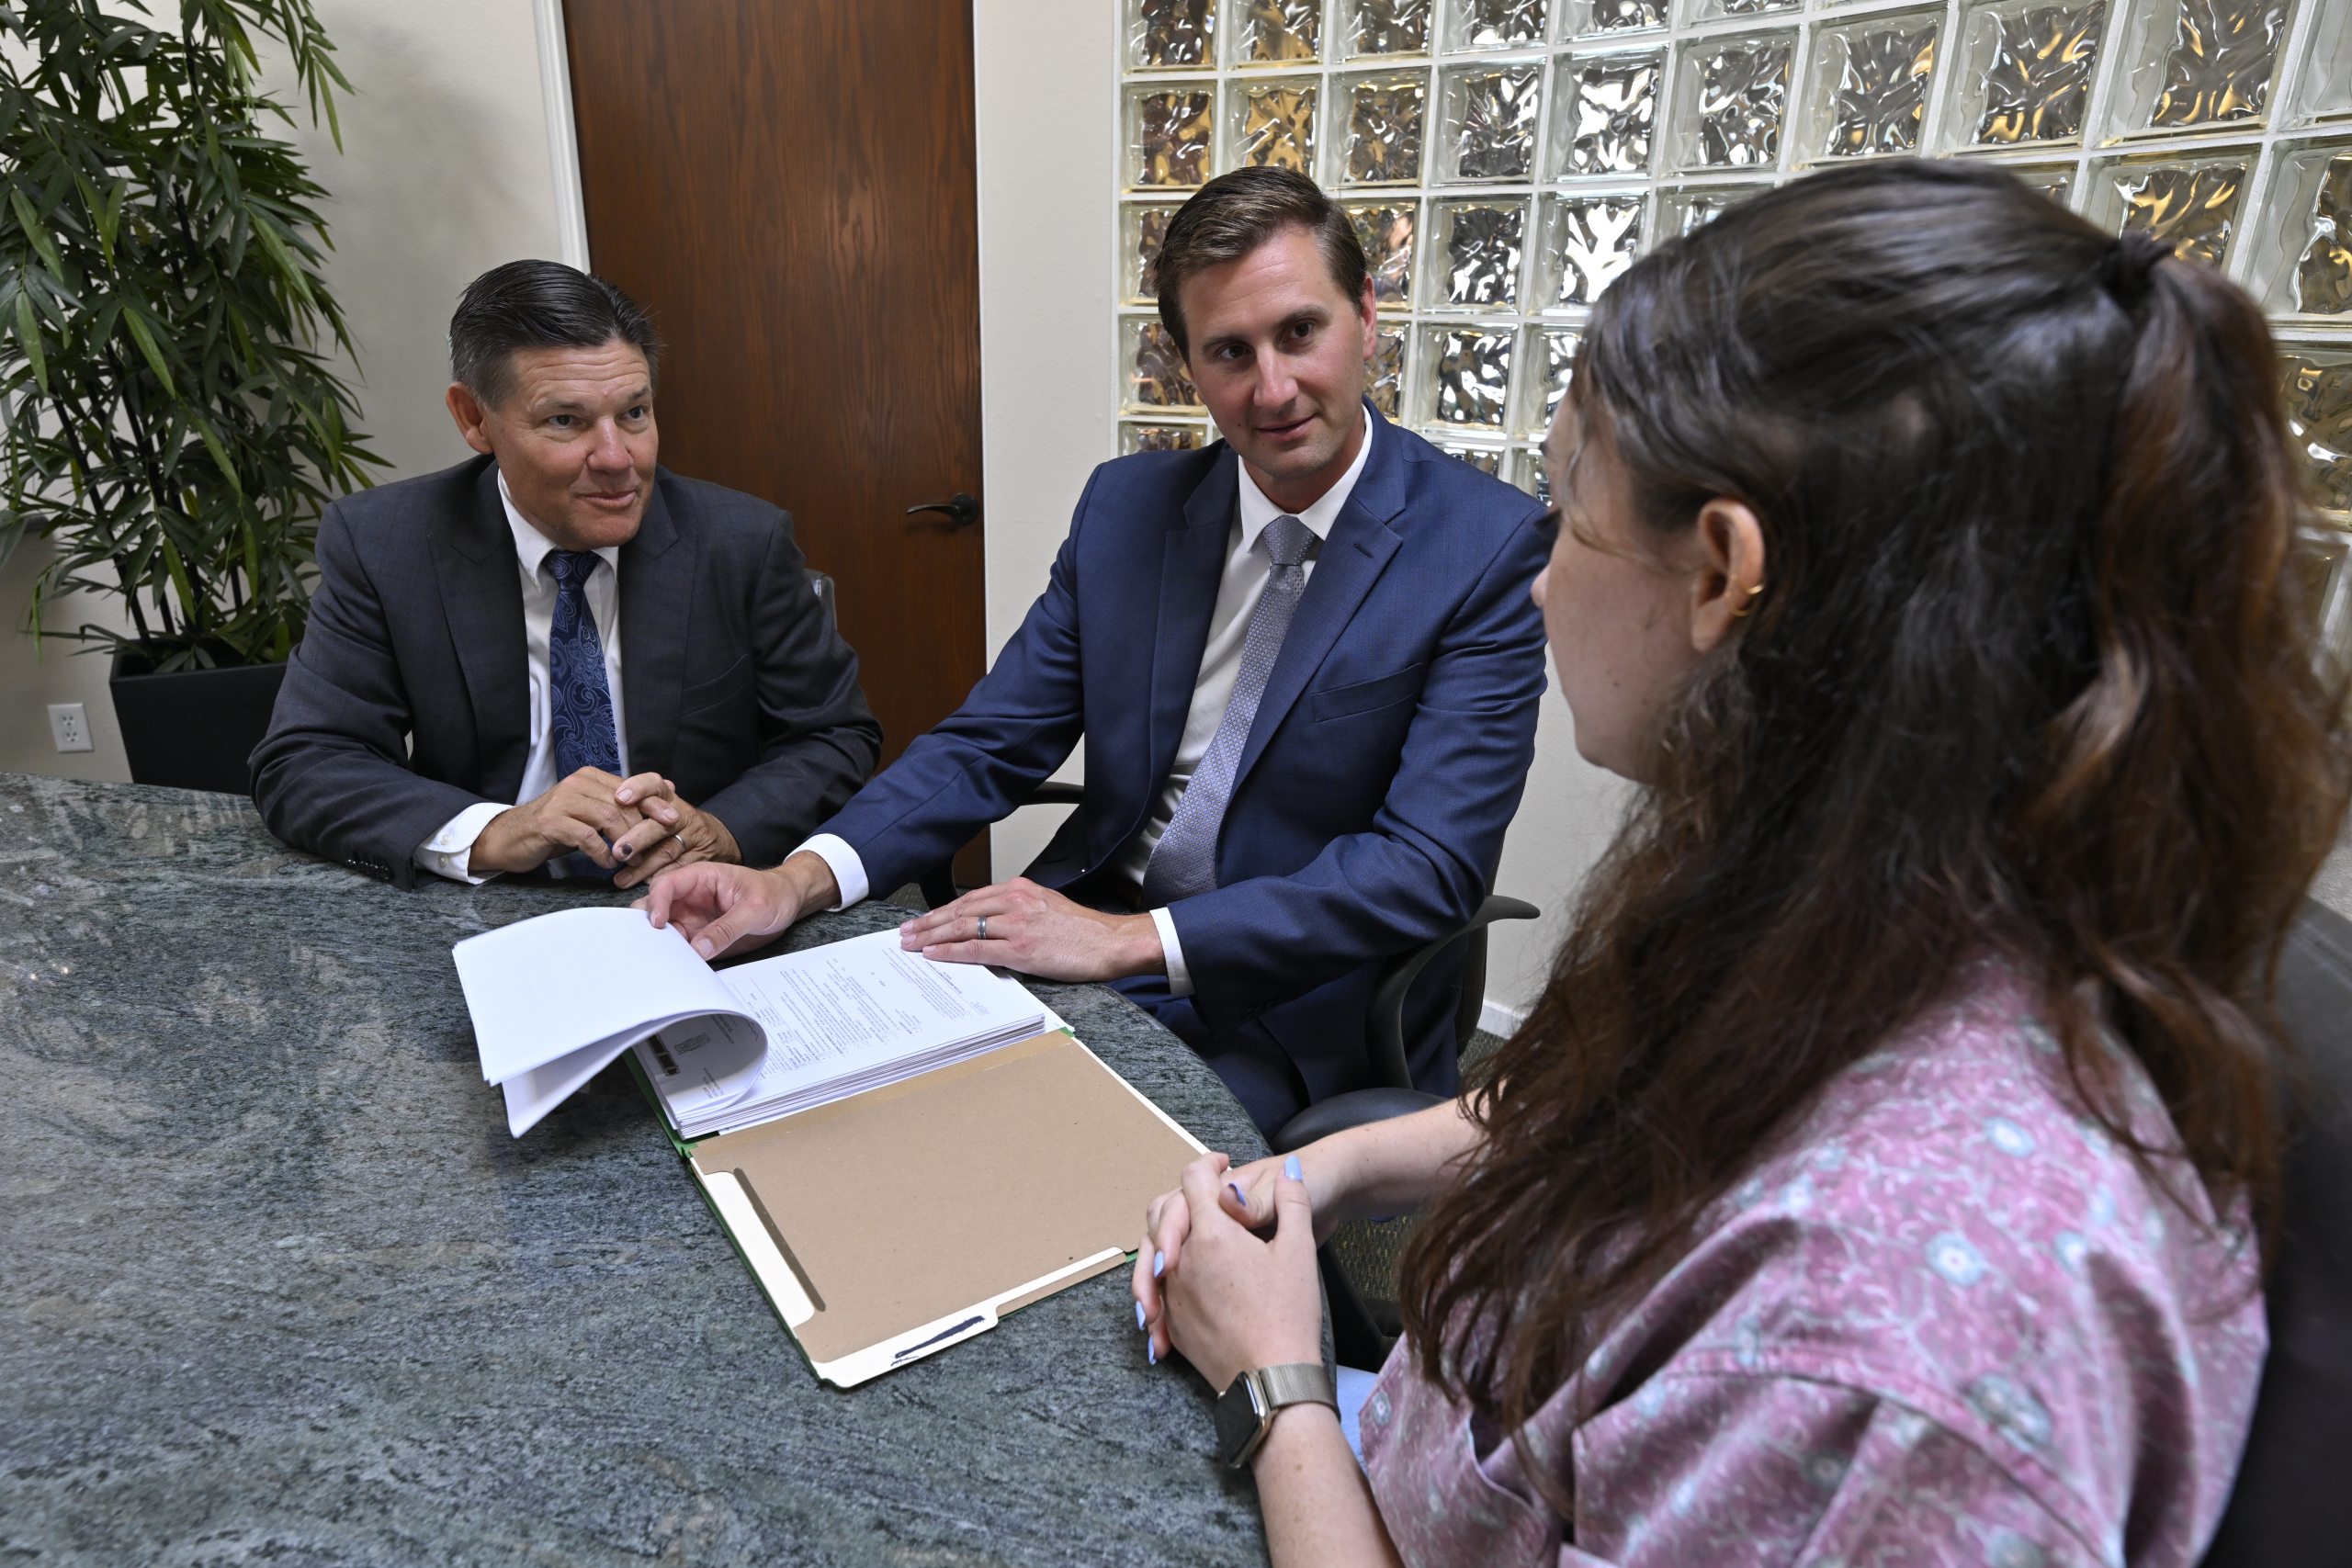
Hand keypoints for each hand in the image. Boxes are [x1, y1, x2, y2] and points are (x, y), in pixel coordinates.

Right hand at [469, 767, 659, 874]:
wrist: (510, 838)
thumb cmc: (555, 827)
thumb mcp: (590, 812)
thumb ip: (620, 805)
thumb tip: (665, 789)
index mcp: (590, 778)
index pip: (630, 787)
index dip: (654, 803)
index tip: (673, 820)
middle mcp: (577, 784)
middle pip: (622, 803)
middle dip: (643, 826)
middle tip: (654, 847)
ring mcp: (562, 801)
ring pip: (607, 817)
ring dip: (624, 841)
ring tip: (632, 858)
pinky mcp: (550, 822)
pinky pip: (586, 837)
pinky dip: (602, 852)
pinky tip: (608, 863)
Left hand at [604, 776, 740, 890]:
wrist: (715, 838)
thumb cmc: (674, 824)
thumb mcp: (659, 808)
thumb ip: (636, 806)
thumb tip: (604, 802)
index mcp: (669, 798)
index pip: (655, 785)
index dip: (639, 789)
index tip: (620, 797)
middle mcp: (683, 815)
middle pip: (660, 823)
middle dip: (637, 838)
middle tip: (618, 852)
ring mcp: (694, 837)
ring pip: (667, 851)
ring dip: (643, 866)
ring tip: (621, 879)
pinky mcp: (701, 858)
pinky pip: (678, 869)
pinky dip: (660, 877)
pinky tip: (645, 885)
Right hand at [636, 848, 838, 959]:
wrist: (788, 903)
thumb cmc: (774, 894)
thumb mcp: (755, 909)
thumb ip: (727, 928)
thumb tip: (699, 949)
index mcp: (701, 878)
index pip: (667, 884)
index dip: (657, 902)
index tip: (659, 924)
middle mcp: (690, 897)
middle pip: (655, 907)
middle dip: (647, 924)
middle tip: (651, 946)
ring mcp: (692, 917)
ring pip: (663, 931)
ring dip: (659, 944)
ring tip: (660, 960)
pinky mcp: (698, 936)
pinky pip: (679, 947)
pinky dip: (673, 956)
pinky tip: (673, 968)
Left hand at [899, 877, 1165, 982]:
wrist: (1112, 943)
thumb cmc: (1085, 931)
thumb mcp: (1048, 907)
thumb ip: (1018, 910)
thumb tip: (990, 925)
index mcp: (1021, 889)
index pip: (971, 898)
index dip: (943, 910)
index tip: (925, 919)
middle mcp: (1015, 902)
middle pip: (960, 910)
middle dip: (929, 922)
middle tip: (907, 932)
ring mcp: (1017, 925)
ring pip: (963, 927)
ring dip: (932, 936)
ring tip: (911, 943)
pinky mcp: (1021, 949)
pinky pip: (977, 949)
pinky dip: (952, 951)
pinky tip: (934, 954)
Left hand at [1131, 1151, 1322, 1392]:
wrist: (1271, 1381)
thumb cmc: (1288, 1315)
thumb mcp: (1300, 1250)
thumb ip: (1292, 1201)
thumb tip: (1290, 1171)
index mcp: (1212, 1234)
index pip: (1193, 1179)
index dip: (1208, 1164)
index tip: (1222, 1164)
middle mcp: (1182, 1260)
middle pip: (1162, 1211)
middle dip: (1181, 1198)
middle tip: (1206, 1199)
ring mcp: (1172, 1294)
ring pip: (1153, 1250)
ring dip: (1169, 1236)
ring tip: (1190, 1237)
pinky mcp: (1172, 1323)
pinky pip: (1156, 1288)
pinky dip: (1166, 1276)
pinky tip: (1187, 1280)